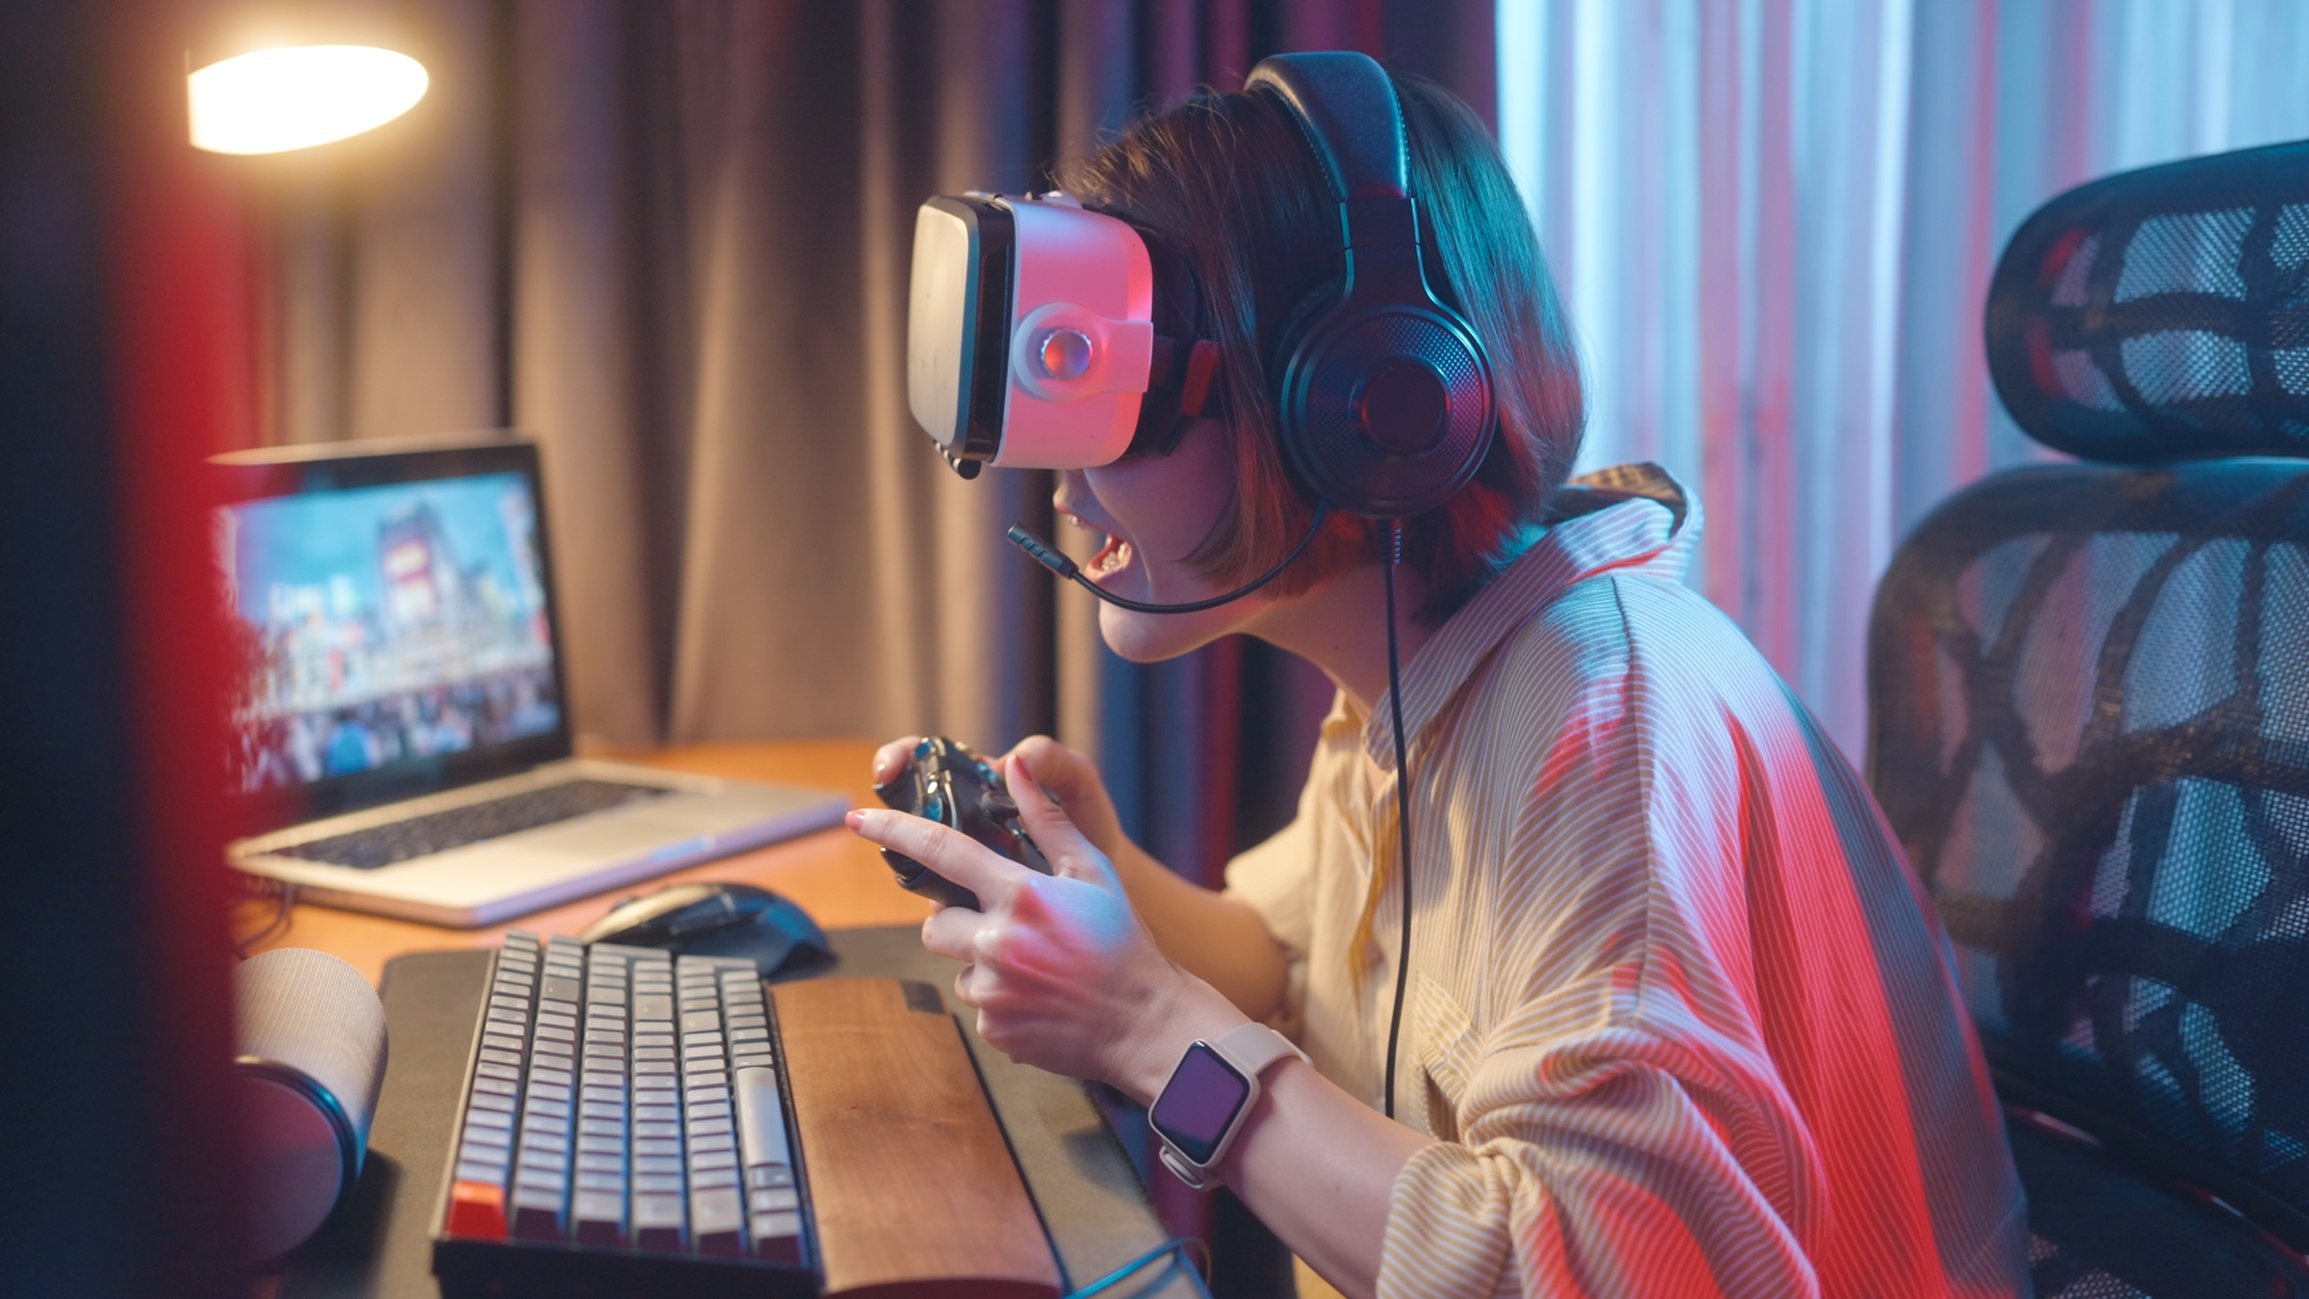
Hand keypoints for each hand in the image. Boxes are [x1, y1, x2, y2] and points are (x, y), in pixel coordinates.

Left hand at [845, 754, 1243, 1095]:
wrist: (1143, 1023)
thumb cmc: (1121, 941)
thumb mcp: (1093, 872)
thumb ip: (1047, 819)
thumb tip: (1018, 764)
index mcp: (1020, 895)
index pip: (941, 851)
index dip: (894, 831)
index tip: (857, 820)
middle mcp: (998, 942)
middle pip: (936, 924)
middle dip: (958, 921)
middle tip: (1006, 924)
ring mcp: (992, 990)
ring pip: (958, 966)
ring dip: (983, 962)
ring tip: (1035, 965)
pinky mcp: (993, 1028)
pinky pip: (978, 1003)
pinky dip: (1000, 997)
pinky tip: (1039, 996)